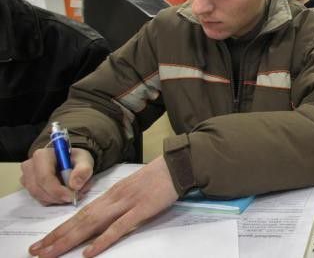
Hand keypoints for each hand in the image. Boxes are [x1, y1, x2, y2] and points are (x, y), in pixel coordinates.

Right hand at [21, 147, 93, 204]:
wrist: (71, 161)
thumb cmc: (76, 159)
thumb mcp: (85, 160)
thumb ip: (83, 170)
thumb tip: (74, 185)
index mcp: (42, 156)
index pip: (45, 177)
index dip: (57, 190)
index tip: (72, 197)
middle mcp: (30, 165)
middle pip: (39, 189)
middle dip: (58, 197)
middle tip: (74, 197)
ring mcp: (27, 176)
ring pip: (38, 196)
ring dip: (56, 199)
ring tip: (71, 194)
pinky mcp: (28, 186)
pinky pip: (38, 198)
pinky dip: (52, 200)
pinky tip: (63, 194)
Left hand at [28, 156, 178, 257]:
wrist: (177, 165)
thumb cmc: (157, 177)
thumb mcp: (132, 188)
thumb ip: (118, 202)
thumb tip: (103, 217)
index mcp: (111, 194)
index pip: (80, 214)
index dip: (61, 228)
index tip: (45, 241)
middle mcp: (113, 199)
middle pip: (80, 221)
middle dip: (56, 237)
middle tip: (37, 252)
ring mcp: (126, 204)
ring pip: (91, 225)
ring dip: (69, 240)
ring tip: (51, 253)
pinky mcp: (141, 210)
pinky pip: (118, 228)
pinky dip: (102, 241)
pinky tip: (88, 252)